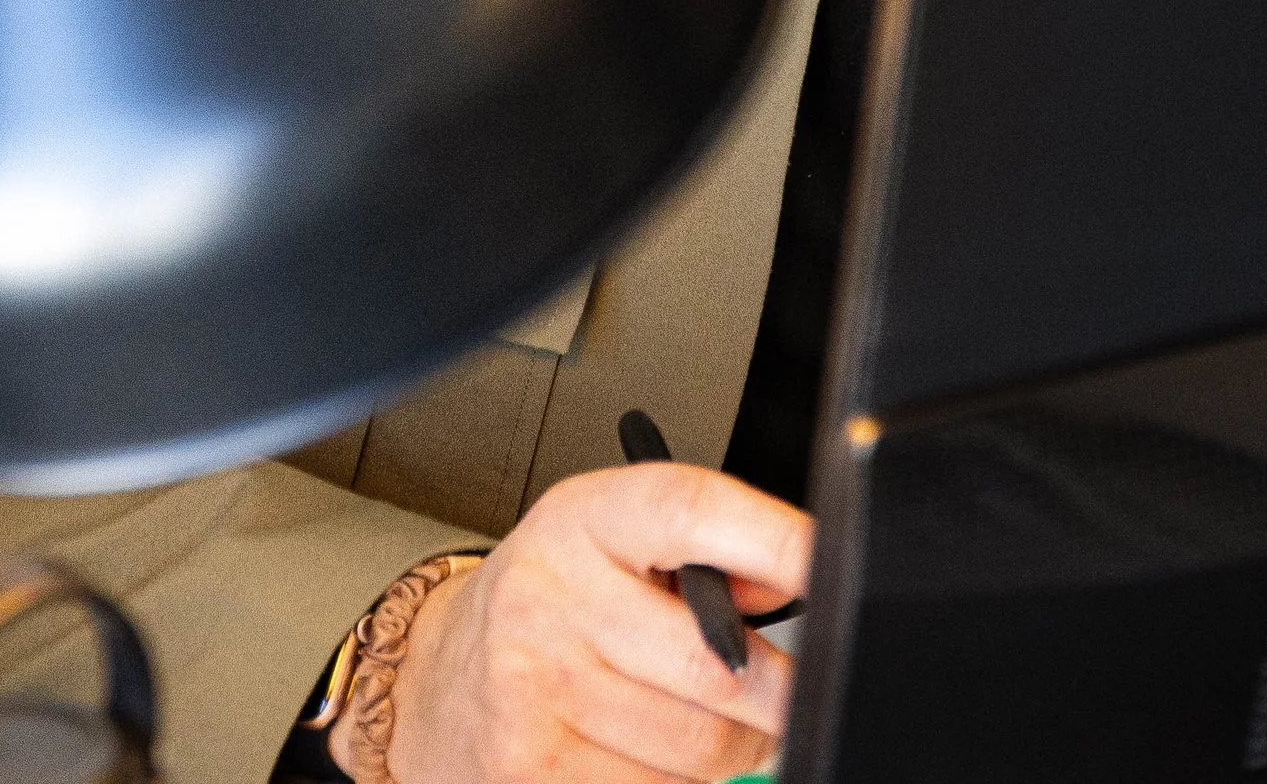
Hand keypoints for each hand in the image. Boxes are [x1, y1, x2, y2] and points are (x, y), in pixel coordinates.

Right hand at [352, 465, 809, 783]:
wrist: (441, 682)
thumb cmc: (551, 601)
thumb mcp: (614, 543)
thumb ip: (708, 554)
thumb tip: (795, 587)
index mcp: (582, 520)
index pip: (691, 510)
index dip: (771, 539)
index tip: (825, 563)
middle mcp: (550, 599)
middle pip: (715, 667)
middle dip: (775, 694)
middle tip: (782, 694)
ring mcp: (535, 694)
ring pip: (699, 753)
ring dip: (728, 752)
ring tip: (703, 723)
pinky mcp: (533, 775)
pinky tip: (649, 757)